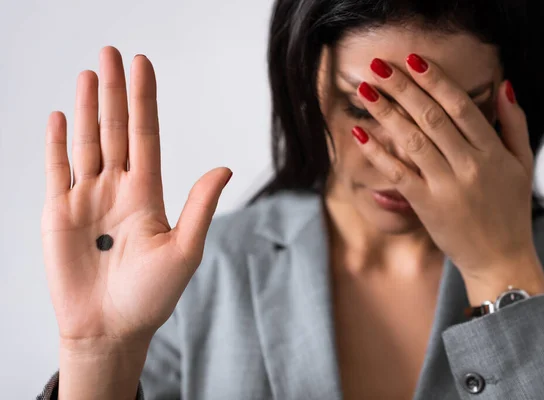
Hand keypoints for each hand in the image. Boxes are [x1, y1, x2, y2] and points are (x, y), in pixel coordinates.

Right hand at [41, 46, 231, 349]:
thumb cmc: (150, 296)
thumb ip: (200, 206)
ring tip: (88, 73)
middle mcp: (117, 189)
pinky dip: (57, 144)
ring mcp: (87, 198)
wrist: (110, 328)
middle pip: (115, 130)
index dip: (143, 100)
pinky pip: (57, 170)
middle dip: (114, 92)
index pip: (145, 135)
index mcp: (147, 194)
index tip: (143, 66)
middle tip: (112, 53)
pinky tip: (60, 117)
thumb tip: (225, 168)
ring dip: (86, 108)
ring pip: (87, 142)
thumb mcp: (184, 250)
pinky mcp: (59, 213)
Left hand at [351, 54, 538, 279]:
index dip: (435, 80)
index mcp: (492, 151)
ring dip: (386, 113)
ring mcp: (446, 185)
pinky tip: (360, 133)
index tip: (413, 61)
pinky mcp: (426, 205)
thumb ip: (514, 124)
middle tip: (380, 66)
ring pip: (411, 141)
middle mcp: (469, 164)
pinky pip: (398, 173)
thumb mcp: (523, 163)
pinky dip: (378, 153)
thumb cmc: (510, 209)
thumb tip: (503, 85)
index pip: (460, 106)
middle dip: (403, 88)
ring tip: (366, 91)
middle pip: (431, 117)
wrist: (500, 258)